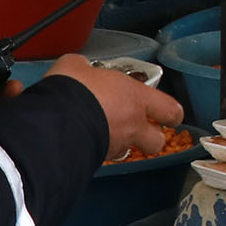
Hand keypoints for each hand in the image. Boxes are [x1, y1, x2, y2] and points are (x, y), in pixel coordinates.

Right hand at [45, 53, 183, 160]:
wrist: (54, 122)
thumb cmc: (72, 90)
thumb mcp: (76, 66)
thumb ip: (85, 67)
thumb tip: (79, 66)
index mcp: (136, 98)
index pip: (170, 110)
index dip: (171, 114)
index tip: (168, 114)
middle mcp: (132, 125)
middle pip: (157, 141)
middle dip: (151, 137)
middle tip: (140, 128)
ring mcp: (115, 145)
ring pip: (127, 150)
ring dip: (121, 143)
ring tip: (104, 132)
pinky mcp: (97, 160)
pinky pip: (103, 156)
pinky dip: (97, 149)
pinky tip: (83, 139)